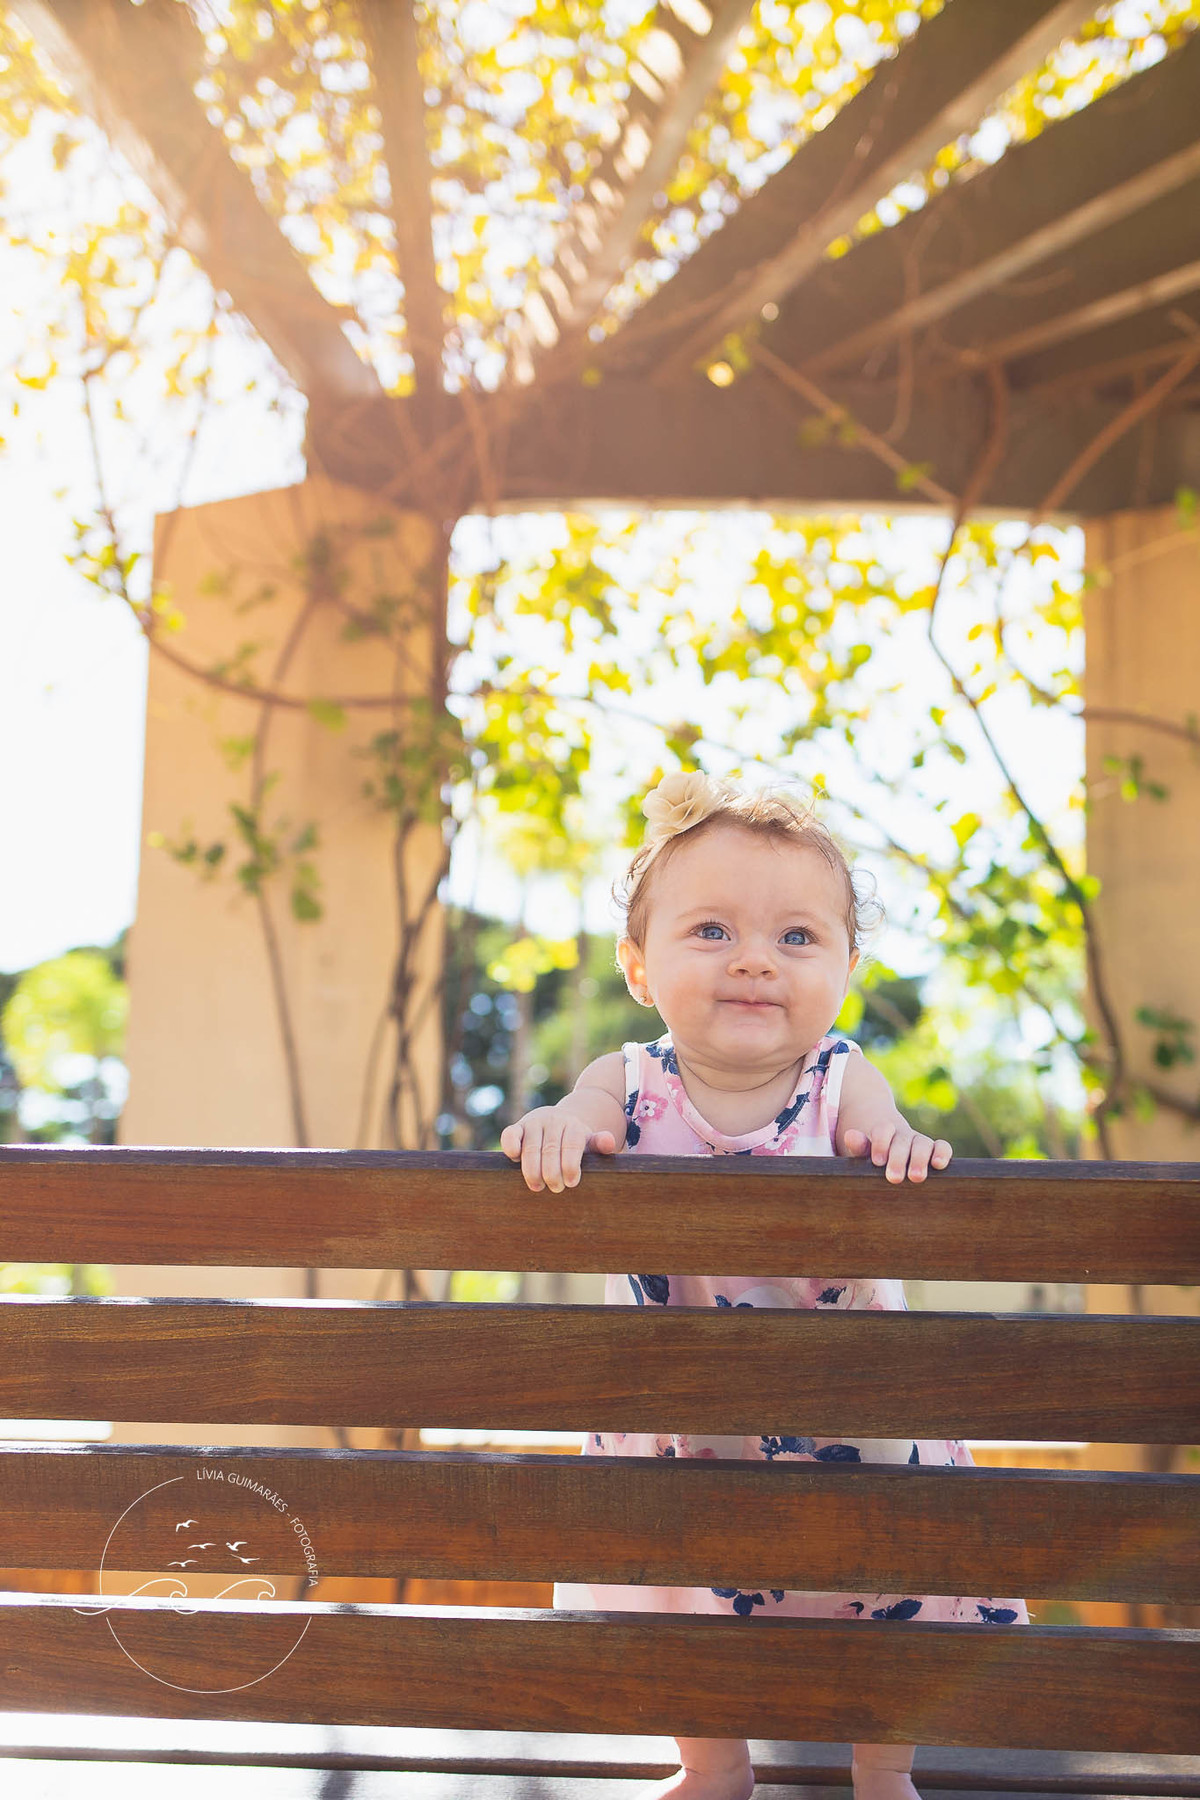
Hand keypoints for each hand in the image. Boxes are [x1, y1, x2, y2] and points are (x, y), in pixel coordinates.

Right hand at [500, 1107, 617, 1191]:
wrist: (560, 1122)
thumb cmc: (575, 1141)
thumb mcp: (590, 1142)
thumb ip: (599, 1144)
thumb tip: (609, 1142)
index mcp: (573, 1125)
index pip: (572, 1145)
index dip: (571, 1165)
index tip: (572, 1182)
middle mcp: (553, 1121)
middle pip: (551, 1149)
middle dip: (552, 1172)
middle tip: (556, 1188)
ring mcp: (533, 1123)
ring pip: (530, 1147)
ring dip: (532, 1170)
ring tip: (537, 1186)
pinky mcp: (517, 1128)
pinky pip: (510, 1135)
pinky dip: (510, 1147)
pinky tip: (515, 1160)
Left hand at [843, 1122, 951, 1183]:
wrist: (887, 1145)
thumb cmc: (872, 1154)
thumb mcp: (862, 1151)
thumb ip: (858, 1145)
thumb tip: (850, 1136)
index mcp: (883, 1132)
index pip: (883, 1130)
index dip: (881, 1144)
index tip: (877, 1161)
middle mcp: (902, 1135)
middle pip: (902, 1140)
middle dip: (898, 1158)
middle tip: (893, 1178)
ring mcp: (919, 1142)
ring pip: (923, 1143)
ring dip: (919, 1159)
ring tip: (915, 1177)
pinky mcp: (934, 1151)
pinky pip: (942, 1147)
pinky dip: (942, 1153)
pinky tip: (938, 1165)